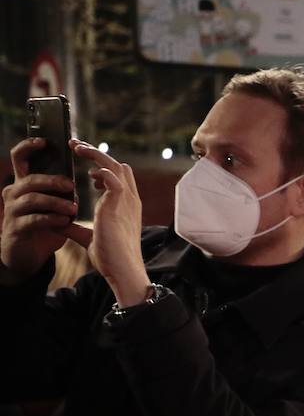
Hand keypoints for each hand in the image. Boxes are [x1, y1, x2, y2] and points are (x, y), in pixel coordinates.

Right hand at [0, 138, 80, 282]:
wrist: (28, 254)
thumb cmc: (44, 225)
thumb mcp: (54, 204)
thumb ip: (62, 191)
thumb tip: (81, 179)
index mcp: (23, 183)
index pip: (20, 158)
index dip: (29, 146)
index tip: (45, 141)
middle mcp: (13, 192)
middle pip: (30, 179)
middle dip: (52, 180)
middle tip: (72, 184)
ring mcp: (12, 210)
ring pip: (32, 199)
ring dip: (55, 202)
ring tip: (73, 208)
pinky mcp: (15, 228)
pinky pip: (33, 220)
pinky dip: (51, 219)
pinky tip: (64, 222)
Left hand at [71, 140, 148, 304]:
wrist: (122, 269)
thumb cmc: (111, 258)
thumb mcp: (89, 239)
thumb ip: (77, 229)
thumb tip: (60, 223)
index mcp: (126, 206)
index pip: (120, 176)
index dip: (103, 167)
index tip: (86, 167)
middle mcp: (130, 200)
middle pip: (118, 165)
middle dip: (96, 153)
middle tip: (76, 146)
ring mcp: (127, 201)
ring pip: (115, 165)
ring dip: (95, 154)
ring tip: (77, 148)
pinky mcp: (119, 204)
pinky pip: (113, 178)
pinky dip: (102, 170)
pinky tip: (90, 171)